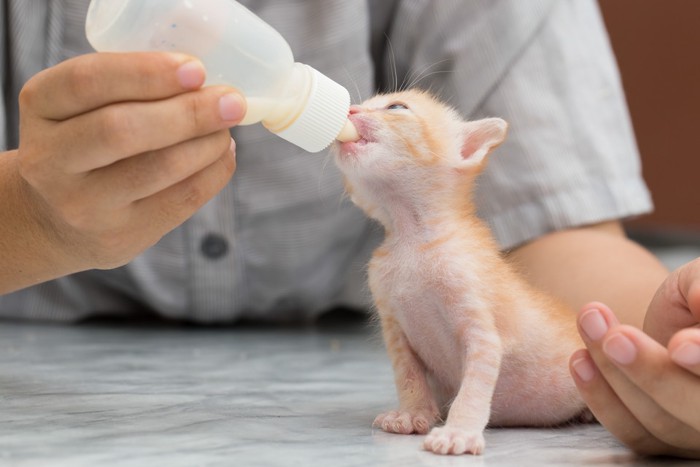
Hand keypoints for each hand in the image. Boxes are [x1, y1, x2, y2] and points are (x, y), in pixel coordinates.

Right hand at [16, 52, 244, 271]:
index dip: (145, 72)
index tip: (196, 69)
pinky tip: (223, 154)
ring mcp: (84, 204)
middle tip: (232, 102)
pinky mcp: (121, 236)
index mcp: (41, 106)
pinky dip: (215, 172)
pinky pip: (182, 200)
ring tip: (227, 126)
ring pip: (159, 168)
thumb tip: (207, 81)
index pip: (87, 81)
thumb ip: (128, 88)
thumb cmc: (84, 144)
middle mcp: (51, 159)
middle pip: (122, 130)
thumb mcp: (81, 107)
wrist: (55, 220)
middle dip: (189, 113)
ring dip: (208, 143)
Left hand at [569, 259, 699, 457]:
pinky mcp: (668, 442)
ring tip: (589, 321)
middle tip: (616, 337)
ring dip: (616, 374)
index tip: (679, 346)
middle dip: (655, 373)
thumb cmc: (696, 294)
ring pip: (663, 422)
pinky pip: (634, 434)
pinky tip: (580, 360)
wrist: (677, 318)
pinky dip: (601, 399)